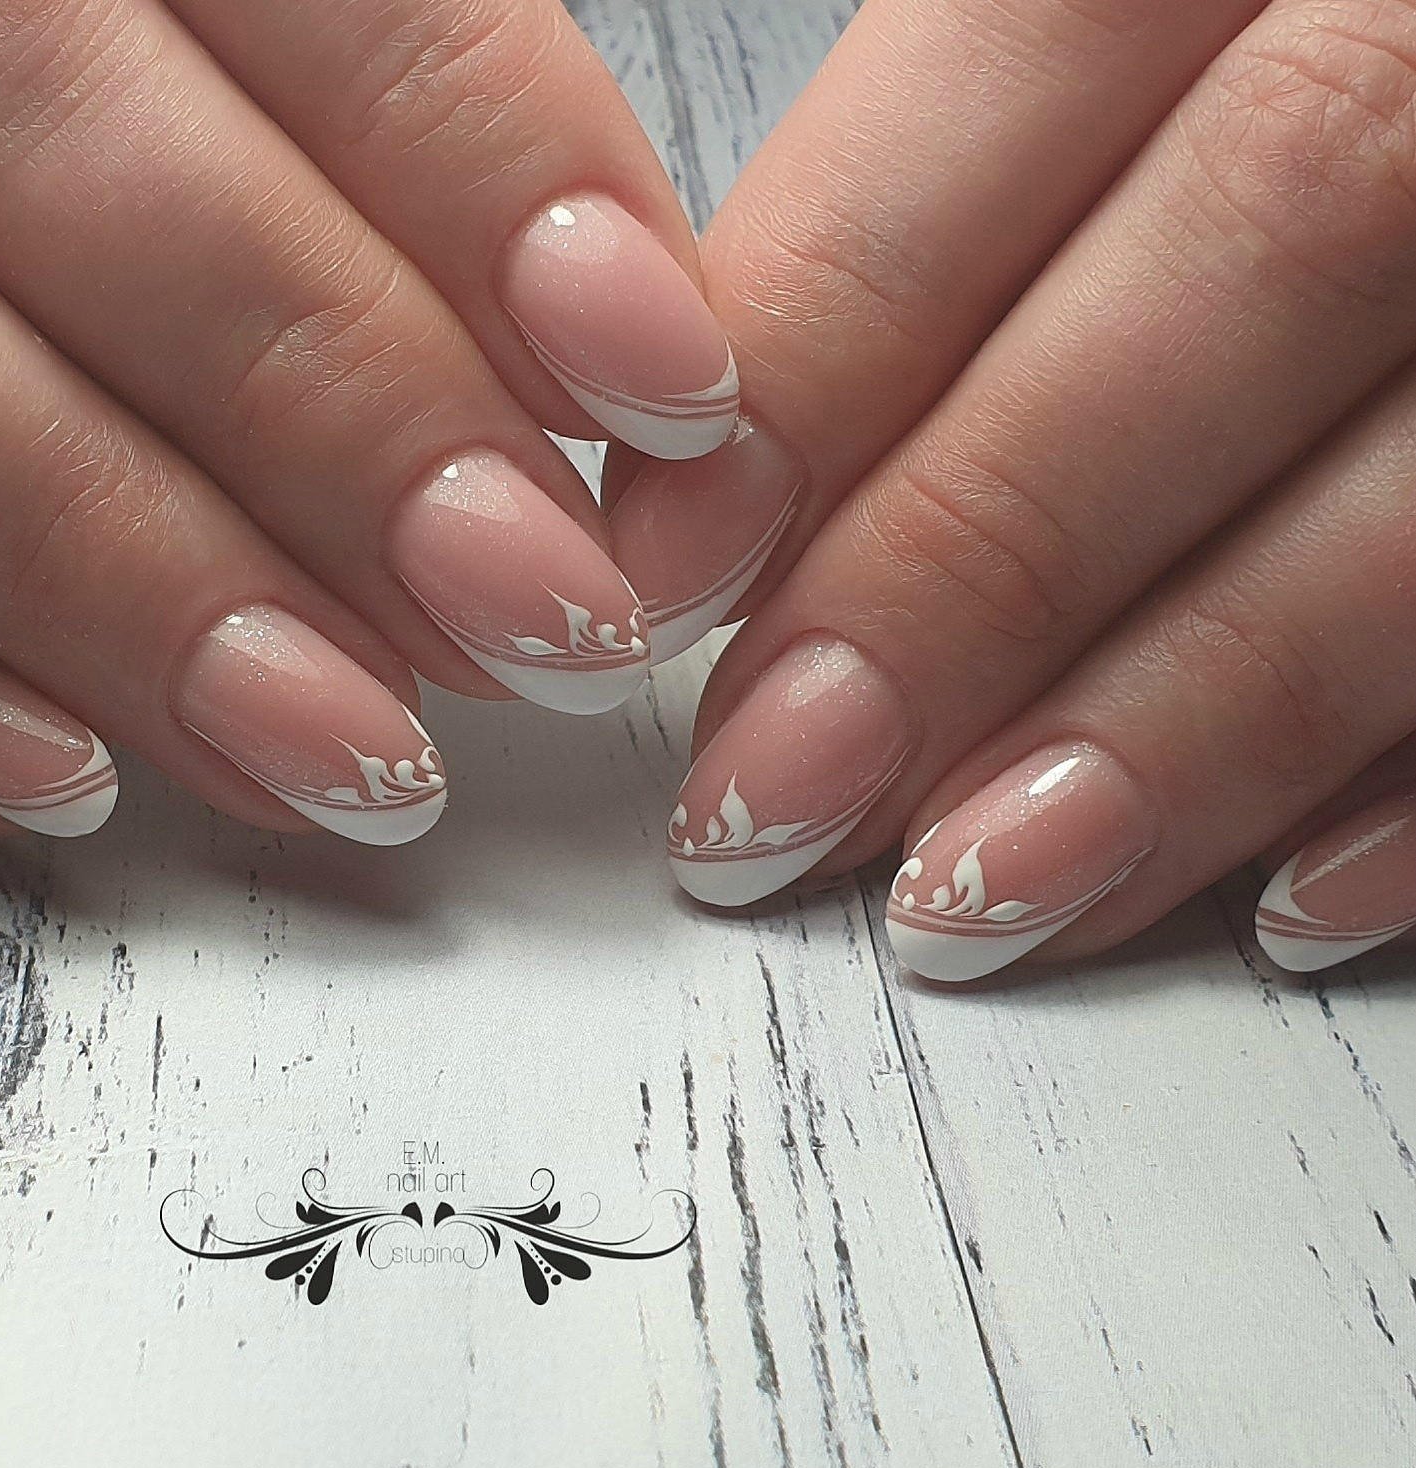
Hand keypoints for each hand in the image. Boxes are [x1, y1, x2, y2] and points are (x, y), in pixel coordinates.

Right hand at [0, 0, 735, 843]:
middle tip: (548, 618)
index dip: (525, 215)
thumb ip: (416, 134)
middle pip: (168, 235)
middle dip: (383, 453)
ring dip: (186, 615)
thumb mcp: (246, 26)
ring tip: (363, 755)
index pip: (364, 21)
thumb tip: (620, 350)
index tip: (670, 392)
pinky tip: (82, 774)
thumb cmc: (102, 74)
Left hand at [610, 0, 1415, 977]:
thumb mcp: (1133, 12)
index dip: (827, 348)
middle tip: (777, 790)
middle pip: (1234, 279)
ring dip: (1176, 731)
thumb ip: (954, 166)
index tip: (671, 564)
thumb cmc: (1273, 44)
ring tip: (971, 891)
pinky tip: (1274, 901)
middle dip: (973, 572)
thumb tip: (726, 442)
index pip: (1010, 86)